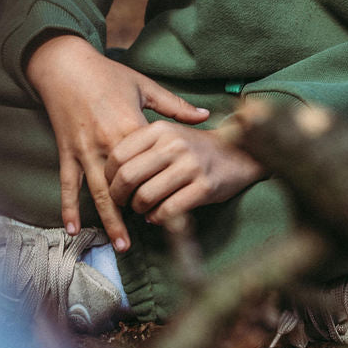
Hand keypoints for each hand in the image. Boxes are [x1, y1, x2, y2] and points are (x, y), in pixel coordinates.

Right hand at [26, 35, 209, 249]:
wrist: (65, 65)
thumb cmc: (107, 74)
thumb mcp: (144, 86)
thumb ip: (175, 106)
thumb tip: (205, 116)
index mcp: (130, 127)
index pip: (150, 165)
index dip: (162, 186)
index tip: (176, 206)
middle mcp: (107, 144)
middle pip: (124, 187)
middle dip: (134, 216)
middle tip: (150, 240)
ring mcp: (85, 150)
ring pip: (98, 192)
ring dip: (110, 220)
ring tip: (121, 244)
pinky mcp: (67, 152)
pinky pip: (68, 184)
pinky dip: (68, 208)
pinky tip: (72, 229)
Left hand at [105, 122, 264, 225]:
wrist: (238, 153)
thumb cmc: (193, 148)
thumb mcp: (168, 135)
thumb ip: (140, 147)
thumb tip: (109, 174)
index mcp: (160, 129)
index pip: (118, 155)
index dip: (109, 176)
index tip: (112, 185)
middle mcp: (174, 145)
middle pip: (128, 177)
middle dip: (119, 196)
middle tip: (123, 202)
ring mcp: (190, 166)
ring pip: (145, 197)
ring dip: (138, 209)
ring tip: (142, 209)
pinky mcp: (204, 187)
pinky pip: (168, 210)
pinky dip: (157, 218)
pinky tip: (157, 215)